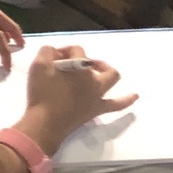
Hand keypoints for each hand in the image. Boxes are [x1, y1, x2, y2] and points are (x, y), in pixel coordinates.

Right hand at [21, 44, 136, 149]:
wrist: (46, 122)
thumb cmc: (41, 93)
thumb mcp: (38, 66)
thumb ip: (47, 51)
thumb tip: (56, 52)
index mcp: (79, 66)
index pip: (75, 50)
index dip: (64, 50)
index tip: (52, 58)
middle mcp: (93, 78)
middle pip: (95, 62)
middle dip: (86, 58)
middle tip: (73, 63)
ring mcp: (97, 94)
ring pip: (111, 79)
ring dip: (107, 72)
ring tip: (100, 70)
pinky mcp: (97, 109)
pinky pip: (117, 104)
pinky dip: (127, 99)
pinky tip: (135, 96)